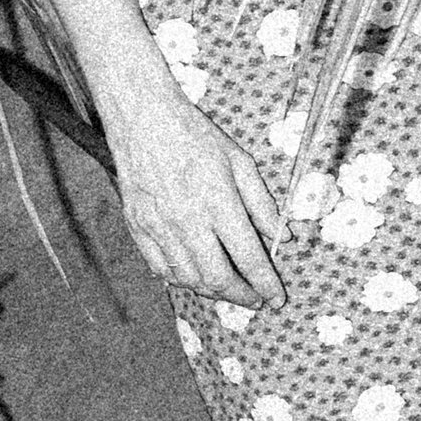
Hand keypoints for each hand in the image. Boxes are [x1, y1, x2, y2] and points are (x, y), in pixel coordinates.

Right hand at [102, 58, 287, 306]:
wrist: (144, 119)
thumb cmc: (196, 136)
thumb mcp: (240, 162)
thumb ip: (262, 203)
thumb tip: (283, 238)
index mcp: (218, 203)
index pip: (247, 257)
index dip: (265, 284)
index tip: (277, 299)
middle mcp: (188, 221)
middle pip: (217, 277)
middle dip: (241, 296)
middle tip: (255, 300)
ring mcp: (159, 227)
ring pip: (188, 278)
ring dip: (212, 291)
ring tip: (228, 289)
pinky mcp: (138, 227)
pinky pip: (160, 268)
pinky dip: (180, 280)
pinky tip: (193, 278)